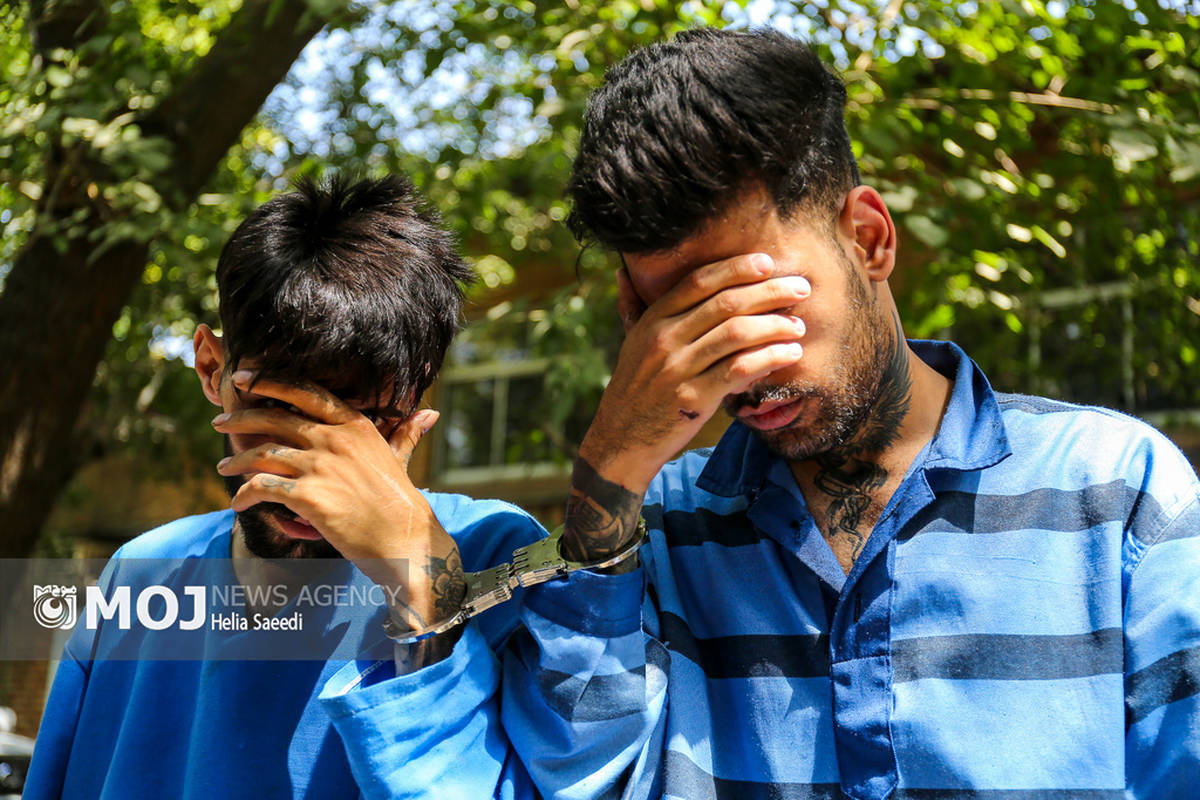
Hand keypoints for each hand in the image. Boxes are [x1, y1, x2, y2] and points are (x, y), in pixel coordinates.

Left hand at [212, 373, 465, 636]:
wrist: (404, 540)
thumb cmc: (402, 502)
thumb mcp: (400, 459)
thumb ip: (405, 434)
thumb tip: (430, 415)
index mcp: (354, 425)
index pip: (305, 391)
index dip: (270, 382)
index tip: (244, 378)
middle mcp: (334, 439)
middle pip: (275, 418)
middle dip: (241, 418)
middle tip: (219, 422)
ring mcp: (320, 466)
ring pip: (262, 454)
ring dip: (235, 462)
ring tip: (223, 468)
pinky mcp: (307, 496)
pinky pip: (262, 488)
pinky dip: (244, 494)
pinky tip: (237, 502)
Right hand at [564, 253, 807, 561]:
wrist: (621, 440)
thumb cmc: (635, 388)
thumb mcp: (630, 342)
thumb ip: (634, 306)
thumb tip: (625, 270)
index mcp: (653, 320)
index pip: (700, 281)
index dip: (737, 268)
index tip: (768, 263)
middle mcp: (664, 339)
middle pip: (726, 302)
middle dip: (769, 291)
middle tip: (800, 289)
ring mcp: (677, 369)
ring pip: (737, 333)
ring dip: (776, 325)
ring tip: (798, 325)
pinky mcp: (693, 399)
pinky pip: (740, 369)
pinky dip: (770, 357)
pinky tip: (789, 354)